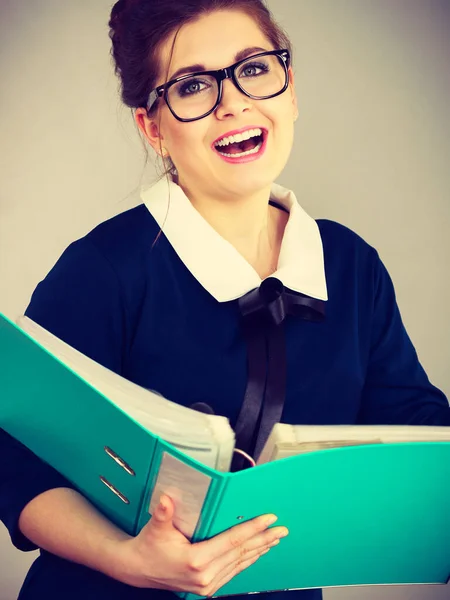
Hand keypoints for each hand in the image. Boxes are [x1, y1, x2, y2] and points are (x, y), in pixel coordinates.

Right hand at [114, 495, 287, 595]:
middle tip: (282, 529)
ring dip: (259, 550)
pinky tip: (256, 553)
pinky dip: (247, 561)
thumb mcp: (155, 528)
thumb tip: (166, 499)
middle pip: (241, 553)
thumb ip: (164, 513)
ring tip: (274, 539)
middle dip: (263, 540)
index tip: (269, 520)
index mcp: (196, 560)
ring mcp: (207, 584)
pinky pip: (233, 572)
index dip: (252, 529)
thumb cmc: (149, 546)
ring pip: (240, 564)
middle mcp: (205, 576)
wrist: (138, 570)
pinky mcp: (207, 588)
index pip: (231, 542)